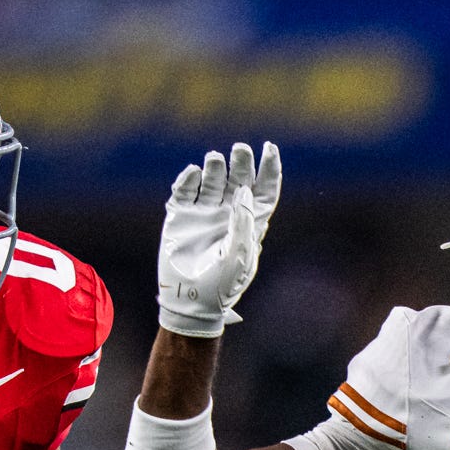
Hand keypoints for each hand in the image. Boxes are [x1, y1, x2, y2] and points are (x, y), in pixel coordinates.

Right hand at [155, 141, 281, 338]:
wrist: (189, 302)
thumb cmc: (221, 286)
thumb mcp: (240, 256)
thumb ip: (244, 223)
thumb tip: (245, 190)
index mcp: (250, 224)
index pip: (264, 189)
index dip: (269, 168)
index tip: (269, 148)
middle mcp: (229, 214)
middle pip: (240, 178)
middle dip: (242, 162)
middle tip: (240, 150)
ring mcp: (204, 213)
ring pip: (213, 179)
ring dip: (215, 166)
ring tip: (214, 160)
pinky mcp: (180, 215)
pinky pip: (185, 190)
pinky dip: (188, 178)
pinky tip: (193, 173)